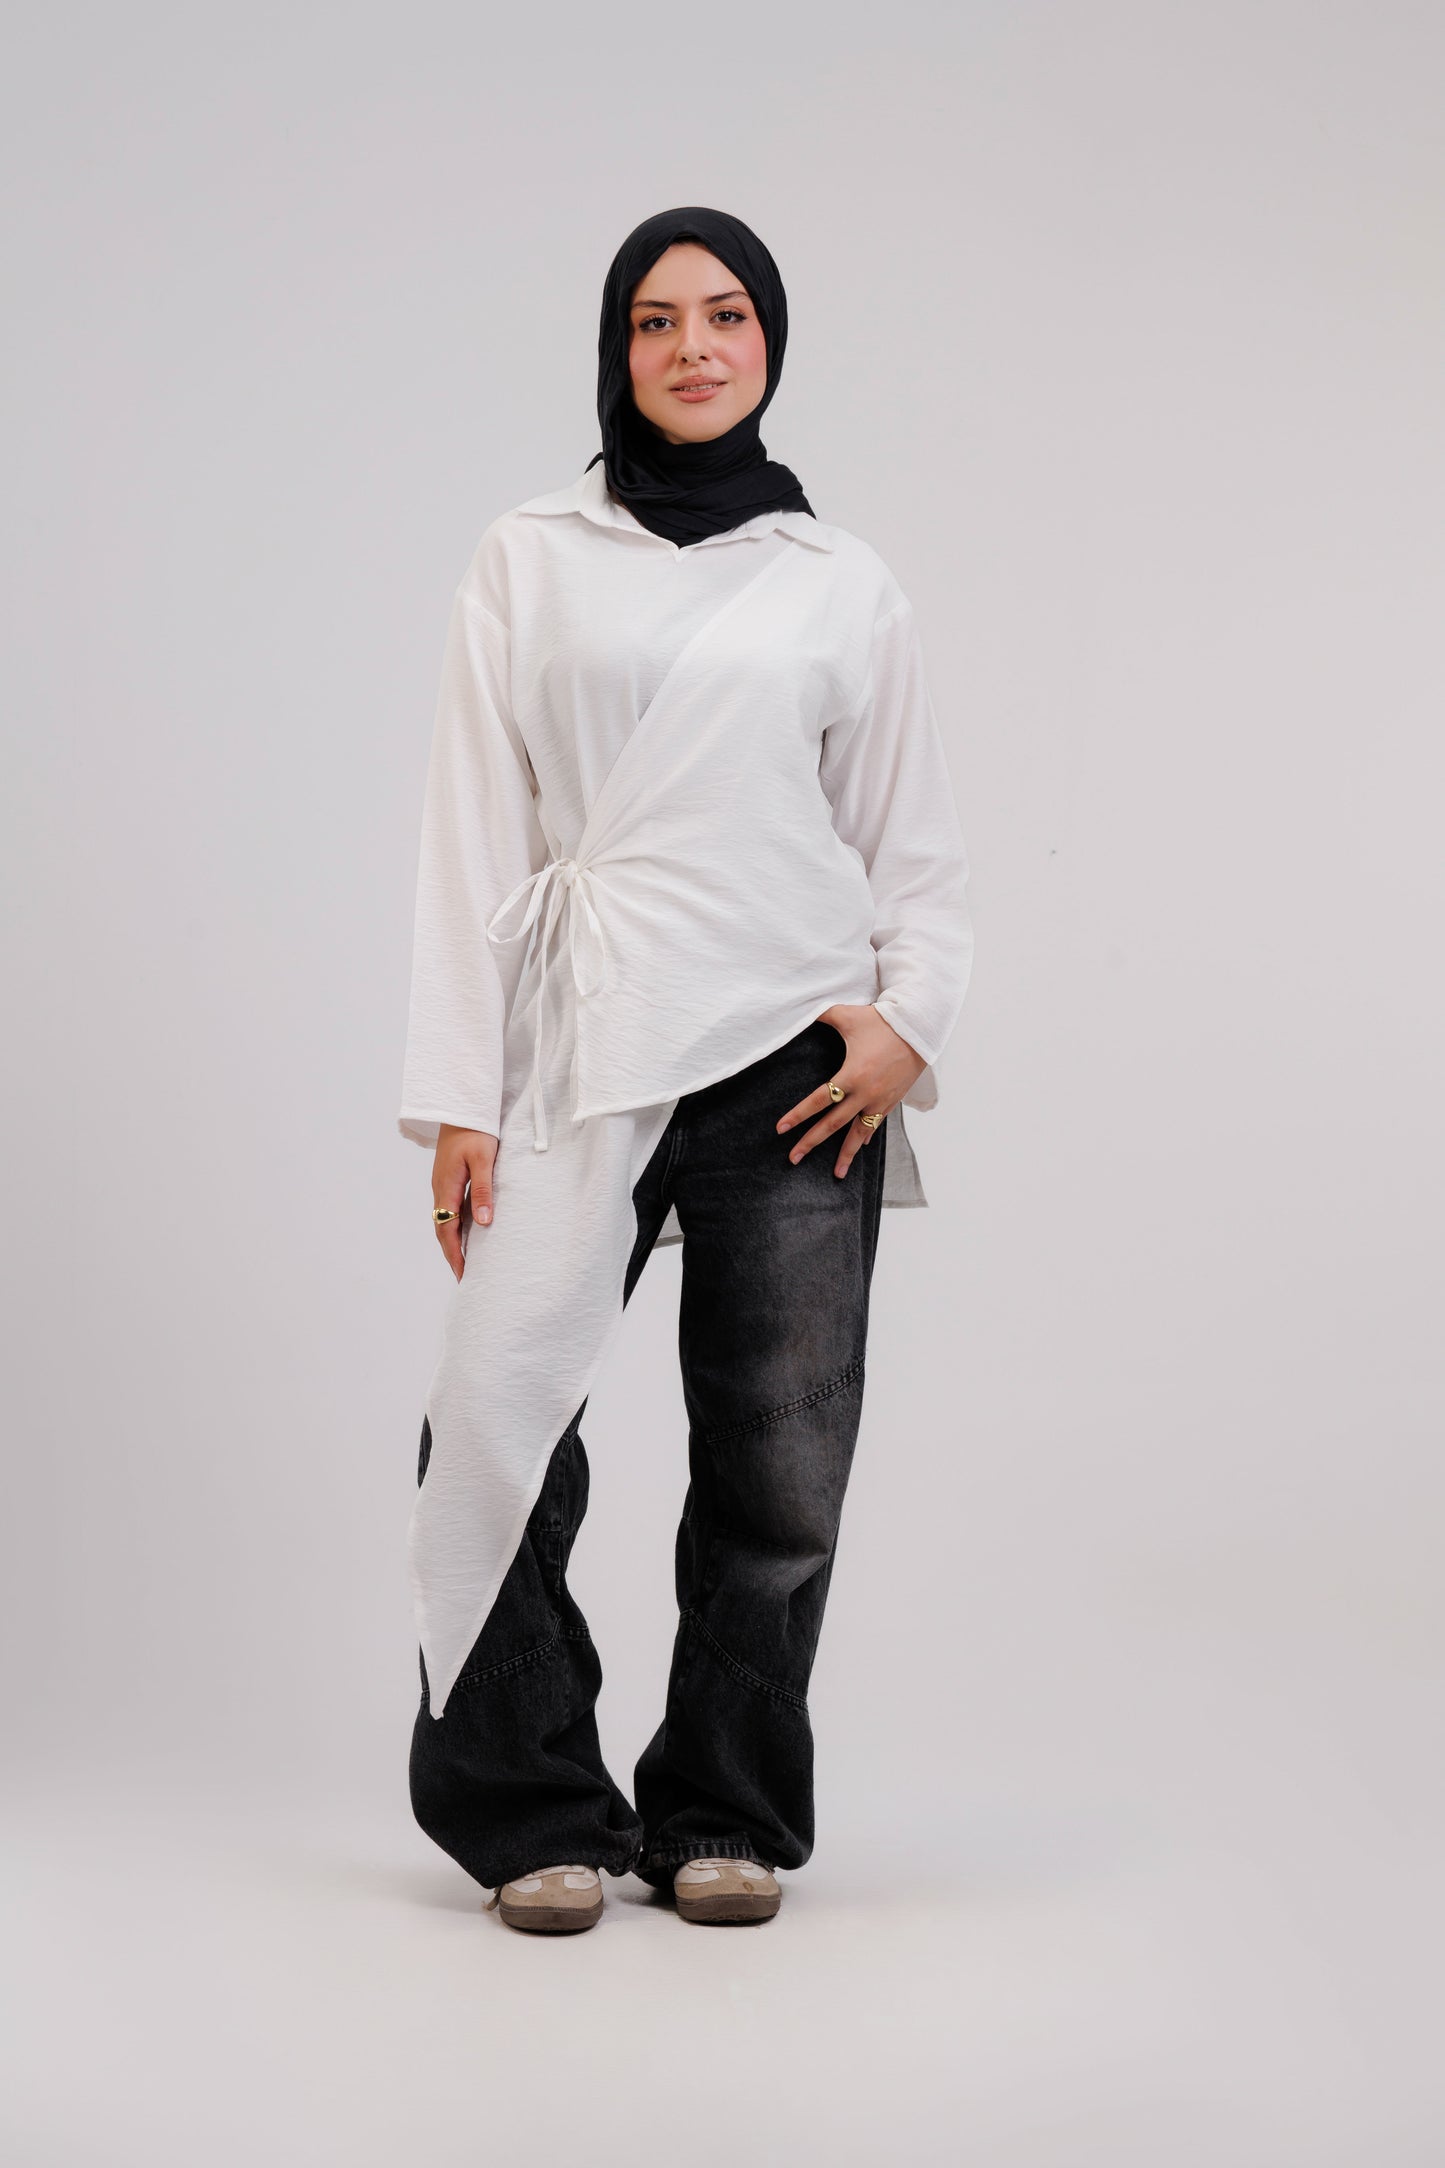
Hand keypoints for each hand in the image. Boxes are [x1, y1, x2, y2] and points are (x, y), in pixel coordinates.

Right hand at [433, 1125, 498, 1280]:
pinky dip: (455, 1226)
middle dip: (452, 1254)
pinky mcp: (448, 1177)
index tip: (462, 1275)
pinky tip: (467, 1231)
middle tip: (464, 1276)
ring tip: (465, 1260)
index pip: (448, 1230)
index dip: (455, 1254)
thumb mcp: (484, 1160)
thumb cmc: (475, 1130)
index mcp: (447, 1188)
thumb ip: (483, 1191)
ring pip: (444, 1219)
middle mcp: (440, 1189)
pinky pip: (449, 1208)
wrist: (462, 1106)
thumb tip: (484, 1222)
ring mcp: (442, 1183)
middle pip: (442, 1229)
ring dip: (452, 1241)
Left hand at [775, 1004, 926, 1178]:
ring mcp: (880, 1100)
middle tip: (793, 1158)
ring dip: (846, 1155)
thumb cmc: (882, 1021)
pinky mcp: (891, 1101)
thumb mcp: (847, 1015)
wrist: (919, 1029)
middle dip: (811, 1143)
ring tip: (836, 1174)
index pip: (818, 1101)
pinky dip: (866, 1138)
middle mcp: (865, 1093)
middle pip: (832, 1124)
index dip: (798, 1116)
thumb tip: (797, 1009)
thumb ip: (821, 1014)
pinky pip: (875, 1124)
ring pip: (858, 1134)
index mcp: (851, 1075)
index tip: (781, 1129)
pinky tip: (859, 1149)